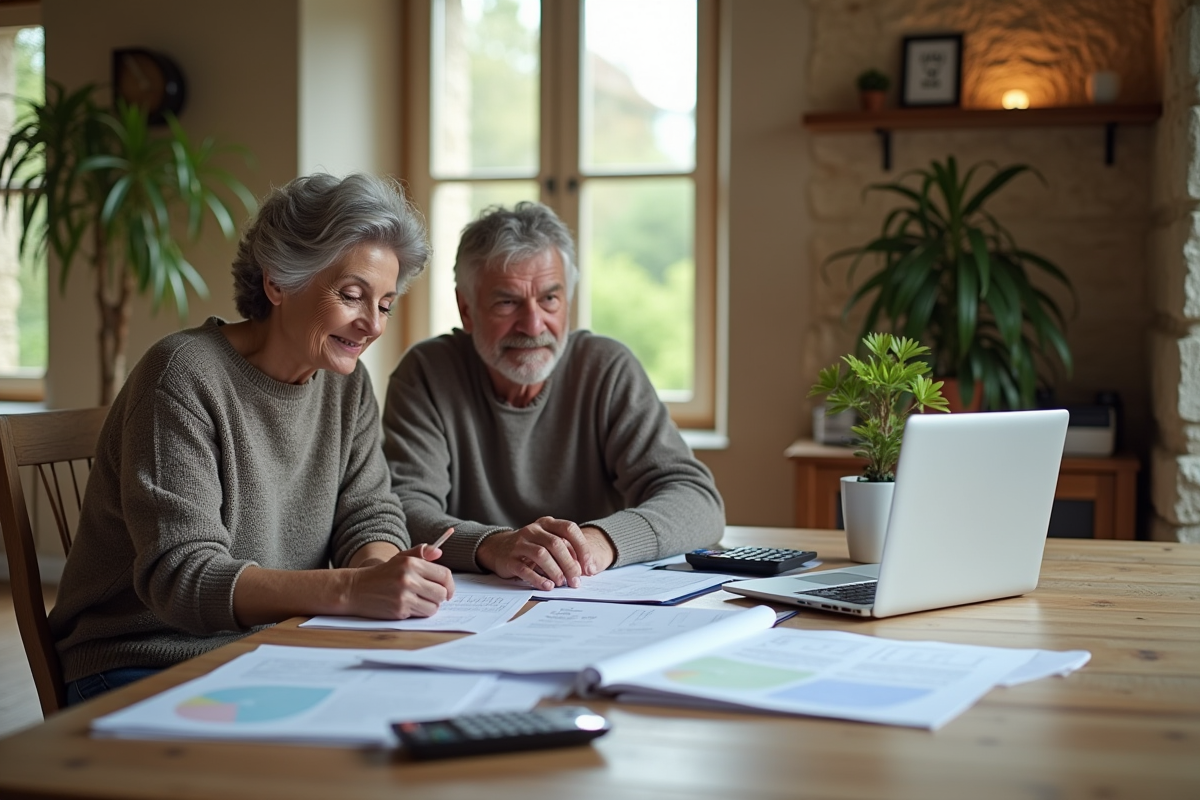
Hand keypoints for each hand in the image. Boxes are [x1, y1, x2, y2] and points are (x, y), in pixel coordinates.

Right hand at [346, 546, 454, 618]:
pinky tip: (411, 606)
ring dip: (431, 605)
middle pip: (442, 592)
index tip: (448, 590)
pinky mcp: (399, 610)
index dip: (450, 584)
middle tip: (432, 596)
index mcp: (412, 563)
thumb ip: (421, 553)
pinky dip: (420, 612)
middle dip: (441, 596)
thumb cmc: (382, 574)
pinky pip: (422, 614)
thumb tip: (439, 552)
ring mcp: (404, 595)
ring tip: (420, 601)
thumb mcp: (400, 558)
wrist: (356, 589)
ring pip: (434, 606)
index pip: (444, 575)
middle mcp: (408, 578)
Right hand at [476, 517, 613, 589]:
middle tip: (576, 580)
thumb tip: (586, 569)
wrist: (498, 548)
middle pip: (556, 544)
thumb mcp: (547, 541)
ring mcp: (520, 543)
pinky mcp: (509, 559)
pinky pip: (525, 569)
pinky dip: (538, 579)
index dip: (582, 548)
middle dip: (569, 564)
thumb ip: (565, 550)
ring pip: (541, 555)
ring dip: (555, 571)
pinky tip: (548, 586)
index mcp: (547, 523)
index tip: (590, 567)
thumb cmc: (530, 547)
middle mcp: (533, 530)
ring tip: (562, 583)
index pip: (569, 529)